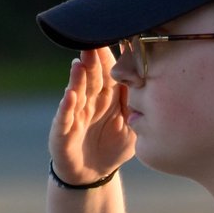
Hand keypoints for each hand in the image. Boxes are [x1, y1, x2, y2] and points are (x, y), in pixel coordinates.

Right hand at [48, 48, 134, 183]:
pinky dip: (67, 107)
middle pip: (91, 79)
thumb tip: (150, 84)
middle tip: (94, 42)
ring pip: (77, 94)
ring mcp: (74, 115)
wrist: (93, 173)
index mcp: (107, 98)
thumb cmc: (114, 146)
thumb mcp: (132, 127)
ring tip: (80, 63)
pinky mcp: (63, 132)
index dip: (109, 59)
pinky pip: (65, 118)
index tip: (115, 39)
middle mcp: (89, 102)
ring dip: (78, 79)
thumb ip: (137, 107)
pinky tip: (70, 95)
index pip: (108, 74)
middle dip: (93, 62)